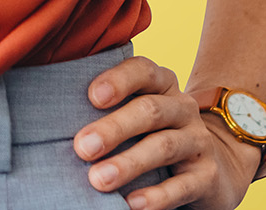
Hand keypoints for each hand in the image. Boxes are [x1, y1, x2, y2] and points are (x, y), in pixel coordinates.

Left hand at [73, 56, 261, 209]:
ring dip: (128, 163)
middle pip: (149, 111)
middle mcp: (182, 107)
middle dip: (113, 128)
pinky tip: (131, 204)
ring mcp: (198, 141)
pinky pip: (182, 186)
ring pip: (163, 147)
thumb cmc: (154, 133)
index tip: (91, 97)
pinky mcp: (207, 176)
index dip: (118, 80)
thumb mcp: (137, 112)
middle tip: (82, 147)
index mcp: (162, 83)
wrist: (212, 166)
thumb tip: (53, 116)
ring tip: (98, 180)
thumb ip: (108, 106)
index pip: (143, 70)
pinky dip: (156, 197)